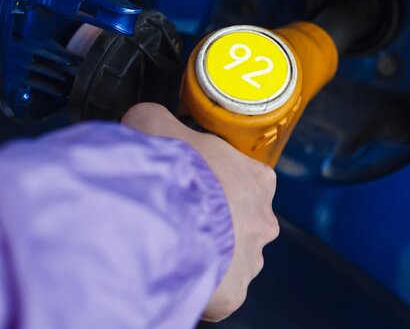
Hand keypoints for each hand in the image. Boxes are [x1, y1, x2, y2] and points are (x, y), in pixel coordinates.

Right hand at [122, 103, 279, 321]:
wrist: (163, 219)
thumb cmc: (169, 171)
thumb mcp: (155, 124)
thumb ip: (157, 120)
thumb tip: (146, 118)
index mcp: (256, 178)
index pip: (238, 178)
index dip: (209, 180)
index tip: (186, 184)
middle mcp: (263, 219)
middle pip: (236, 220)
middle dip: (208, 220)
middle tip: (174, 216)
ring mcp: (252, 259)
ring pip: (227, 257)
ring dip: (203, 252)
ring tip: (170, 244)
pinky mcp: (234, 292)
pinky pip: (216, 291)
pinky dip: (196, 283)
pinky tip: (173, 270)